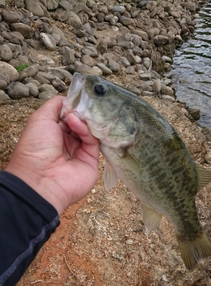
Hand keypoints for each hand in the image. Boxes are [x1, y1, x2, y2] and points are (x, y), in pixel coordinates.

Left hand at [5, 96, 99, 213]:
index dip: (73, 107)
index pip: (69, 117)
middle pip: (82, 123)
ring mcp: (80, 153)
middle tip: (82, 104)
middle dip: (82, 113)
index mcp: (53, 134)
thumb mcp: (40, 118)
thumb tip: (70, 100)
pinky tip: (76, 124)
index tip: (78, 98)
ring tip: (76, 115)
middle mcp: (67, 144)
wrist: (40, 180)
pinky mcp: (91, 161)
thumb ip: (55, 105)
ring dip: (84, 121)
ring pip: (90, 131)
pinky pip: (93, 141)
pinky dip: (86, 131)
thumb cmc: (35, 148)